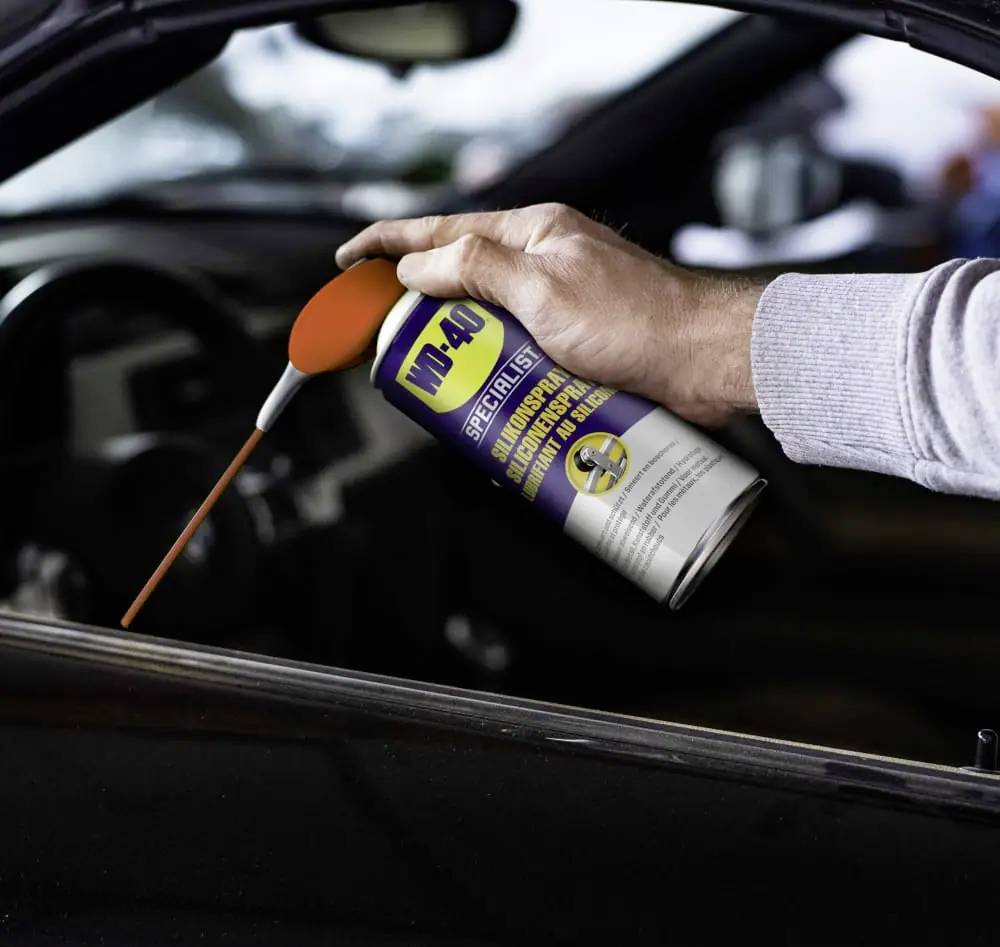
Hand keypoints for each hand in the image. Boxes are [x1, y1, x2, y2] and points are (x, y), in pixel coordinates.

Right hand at [336, 203, 761, 424]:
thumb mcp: (544, 289)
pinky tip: (492, 402)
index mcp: (533, 234)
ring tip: (440, 385)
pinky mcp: (577, 344)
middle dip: (421, 314)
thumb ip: (475, 270)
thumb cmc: (639, 320)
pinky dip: (499, 377)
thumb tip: (415, 267)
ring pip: (489, 326)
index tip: (347, 262)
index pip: (441, 232)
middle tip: (390, 344)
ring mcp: (561, 304)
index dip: (387, 245)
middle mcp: (543, 264)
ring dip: (462, 354)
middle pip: (460, 283)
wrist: (706, 362)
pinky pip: (520, 356)